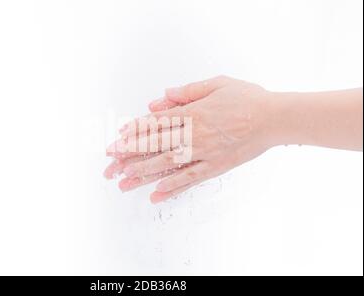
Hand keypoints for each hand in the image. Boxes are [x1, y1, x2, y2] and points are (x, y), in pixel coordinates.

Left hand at [105, 76, 275, 202]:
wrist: (275, 118)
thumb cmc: (248, 98)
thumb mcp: (217, 84)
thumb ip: (188, 91)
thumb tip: (162, 97)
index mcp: (193, 113)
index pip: (156, 123)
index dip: (135, 131)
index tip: (118, 138)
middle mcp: (195, 135)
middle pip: (156, 145)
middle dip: (131, 153)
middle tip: (111, 161)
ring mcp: (205, 153)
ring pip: (168, 164)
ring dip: (144, 172)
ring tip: (124, 180)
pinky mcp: (216, 167)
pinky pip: (190, 179)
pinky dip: (173, 187)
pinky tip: (157, 194)